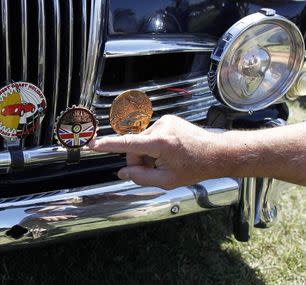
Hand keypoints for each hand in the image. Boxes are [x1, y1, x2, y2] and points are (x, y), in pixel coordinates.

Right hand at [88, 115, 221, 188]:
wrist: (217, 153)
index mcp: (160, 143)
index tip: (92, 144)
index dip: (107, 145)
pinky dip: (155, 146)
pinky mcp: (168, 119)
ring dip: (149, 154)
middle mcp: (160, 127)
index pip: (127, 144)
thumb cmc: (195, 167)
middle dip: (140, 161)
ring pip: (143, 142)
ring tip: (167, 162)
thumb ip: (141, 178)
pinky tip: (170, 153)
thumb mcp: (168, 181)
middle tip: (156, 171)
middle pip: (135, 148)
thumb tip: (123, 172)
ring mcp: (165, 121)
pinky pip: (151, 136)